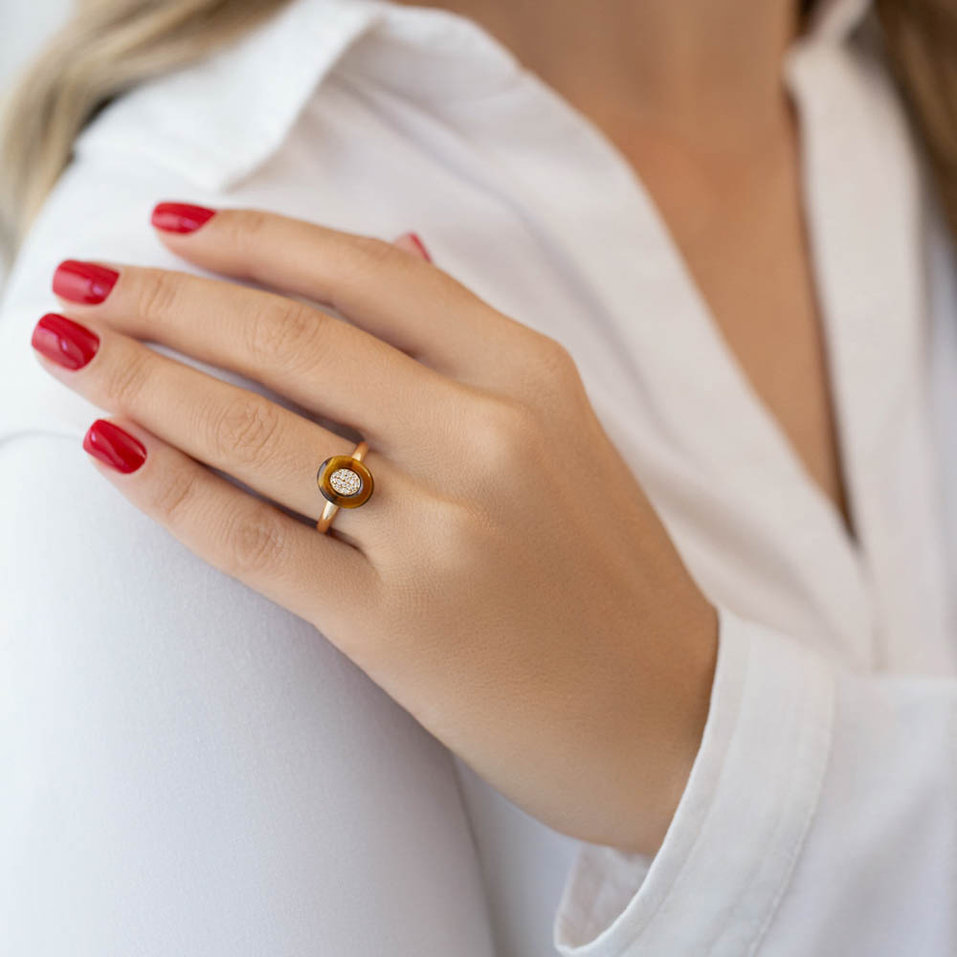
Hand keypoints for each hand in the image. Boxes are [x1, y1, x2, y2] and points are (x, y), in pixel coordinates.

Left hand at [31, 203, 717, 854]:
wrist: (670, 717)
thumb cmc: (611, 575)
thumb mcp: (568, 433)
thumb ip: (473, 343)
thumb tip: (400, 243)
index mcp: (532, 378)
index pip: (370, 274)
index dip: (257, 239)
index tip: (174, 227)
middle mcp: (488, 438)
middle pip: (295, 339)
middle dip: (172, 299)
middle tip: (87, 278)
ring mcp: (442, 533)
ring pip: (258, 432)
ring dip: (144, 379)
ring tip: (69, 346)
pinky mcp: (396, 626)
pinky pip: (255, 539)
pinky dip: (170, 488)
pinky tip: (111, 445)